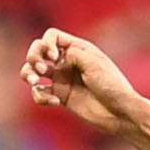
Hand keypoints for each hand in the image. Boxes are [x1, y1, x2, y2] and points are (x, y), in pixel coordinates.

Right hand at [21, 29, 142, 134]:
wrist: (121, 113)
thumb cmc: (112, 86)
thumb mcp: (93, 63)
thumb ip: (71, 53)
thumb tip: (56, 58)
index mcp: (78, 49)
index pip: (51, 36)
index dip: (46, 44)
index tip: (54, 57)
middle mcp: (68, 62)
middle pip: (38, 51)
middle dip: (33, 56)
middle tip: (41, 69)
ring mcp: (63, 80)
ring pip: (33, 71)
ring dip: (27, 74)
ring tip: (34, 81)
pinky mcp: (61, 97)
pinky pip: (40, 93)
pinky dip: (41, 96)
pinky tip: (54, 101)